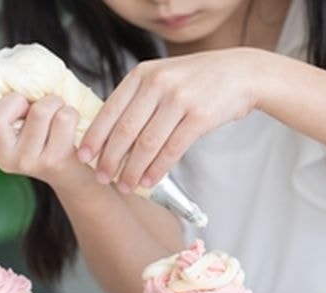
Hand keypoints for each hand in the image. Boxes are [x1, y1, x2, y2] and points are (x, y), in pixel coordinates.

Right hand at [0, 94, 90, 191]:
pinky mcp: (55, 160)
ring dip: (53, 101)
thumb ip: (2, 99)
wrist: (77, 167)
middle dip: (20, 99)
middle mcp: (4, 159)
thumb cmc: (45, 132)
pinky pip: (64, 118)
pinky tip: (68, 122)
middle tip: (32, 105)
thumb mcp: (17, 118)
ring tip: (56, 111)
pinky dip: (70, 110)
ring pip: (39, 111)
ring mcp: (28, 162)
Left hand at [78, 48, 262, 192]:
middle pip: (125, 130)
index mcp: (143, 74)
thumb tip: (110, 132)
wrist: (241, 73)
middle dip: (110, 158)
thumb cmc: (198, 79)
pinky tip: (149, 181)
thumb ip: (139, 97)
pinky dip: (158, 169)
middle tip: (101, 178)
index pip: (110, 109)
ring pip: (147, 143)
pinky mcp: (200, 117)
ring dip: (133, 170)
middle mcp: (158, 84)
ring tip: (126, 186)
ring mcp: (180, 100)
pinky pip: (172, 149)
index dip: (95, 136)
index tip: (84, 157)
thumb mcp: (163, 75)